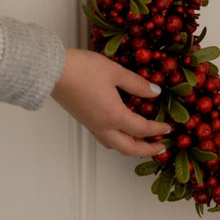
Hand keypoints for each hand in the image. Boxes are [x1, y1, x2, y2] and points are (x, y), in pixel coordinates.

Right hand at [51, 48, 170, 156]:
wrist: (52, 71)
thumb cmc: (82, 69)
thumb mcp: (116, 72)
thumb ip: (137, 84)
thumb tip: (155, 92)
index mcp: (113, 116)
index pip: (142, 129)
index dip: (157, 130)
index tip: (168, 128)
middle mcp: (102, 126)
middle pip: (128, 148)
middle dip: (146, 150)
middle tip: (160, 147)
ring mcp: (91, 125)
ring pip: (114, 146)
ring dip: (131, 148)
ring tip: (143, 142)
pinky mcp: (84, 120)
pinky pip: (104, 138)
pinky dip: (118, 140)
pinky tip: (121, 130)